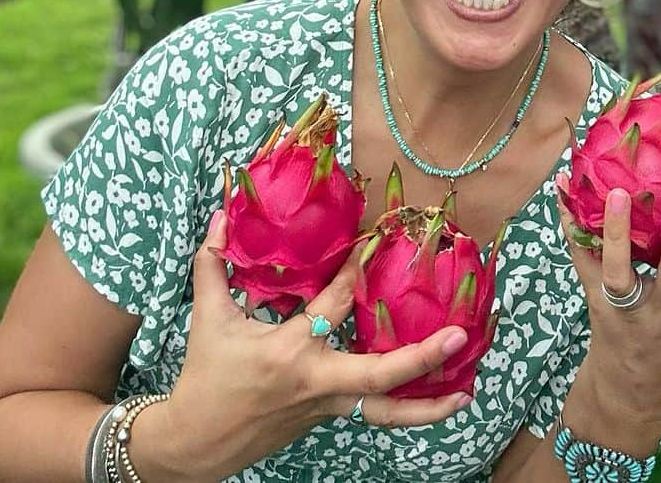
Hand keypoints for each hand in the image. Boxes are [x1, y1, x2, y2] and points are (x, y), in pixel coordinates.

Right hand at [135, 210, 470, 481]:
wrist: (194, 445)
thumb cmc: (204, 377)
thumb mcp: (208, 318)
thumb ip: (213, 264)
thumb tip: (222, 215)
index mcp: (289, 351)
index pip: (335, 304)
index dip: (357, 269)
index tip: (381, 238)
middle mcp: (316, 381)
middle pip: (377, 376)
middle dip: (420, 359)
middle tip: (456, 337)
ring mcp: (326, 406)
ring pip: (383, 412)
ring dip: (426, 407)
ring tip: (466, 395)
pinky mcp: (327, 418)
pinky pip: (371, 412)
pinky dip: (402, 408)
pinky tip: (432, 398)